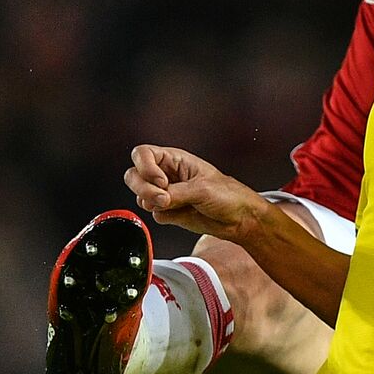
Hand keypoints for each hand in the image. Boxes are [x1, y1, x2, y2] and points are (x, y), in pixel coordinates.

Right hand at [123, 145, 269, 241]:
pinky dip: (162, 216)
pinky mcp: (168, 212)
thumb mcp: (202, 189)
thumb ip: (175, 193)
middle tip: (162, 198)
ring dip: (151, 202)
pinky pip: (152, 214)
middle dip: (143, 188)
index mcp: (176, 160)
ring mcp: (166, 193)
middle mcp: (167, 174)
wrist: (240, 219)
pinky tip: (180, 214)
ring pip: (140, 196)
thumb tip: (155, 200)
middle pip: (134, 175)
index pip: (143, 154)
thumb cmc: (229, 195)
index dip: (145, 167)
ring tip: (173, 205)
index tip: (162, 181)